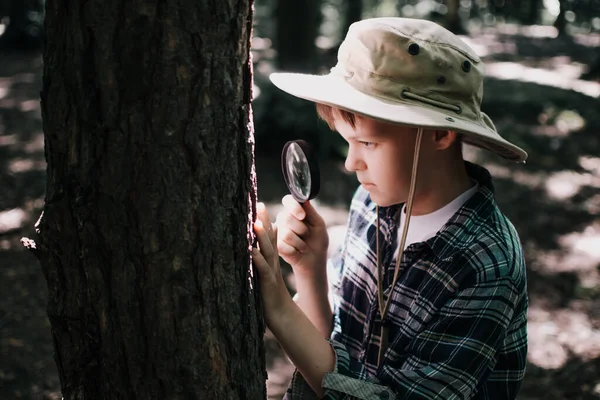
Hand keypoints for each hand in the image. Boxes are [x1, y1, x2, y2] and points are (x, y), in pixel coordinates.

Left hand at [252, 202, 292, 326]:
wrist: (283, 317)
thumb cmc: (270, 298)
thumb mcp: (265, 277)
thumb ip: (260, 263)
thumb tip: (252, 250)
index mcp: (270, 261)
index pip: (270, 237)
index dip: (265, 221)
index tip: (259, 205)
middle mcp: (272, 264)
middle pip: (270, 239)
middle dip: (264, 221)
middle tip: (259, 204)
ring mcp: (270, 273)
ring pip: (267, 251)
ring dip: (262, 236)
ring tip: (256, 222)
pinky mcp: (267, 284)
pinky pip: (262, 269)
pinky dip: (257, 259)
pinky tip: (251, 250)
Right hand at [275, 195, 328, 275]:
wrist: (315, 258)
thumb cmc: (317, 239)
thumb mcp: (318, 224)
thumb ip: (311, 212)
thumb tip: (304, 199)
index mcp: (293, 210)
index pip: (288, 200)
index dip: (294, 207)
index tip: (302, 216)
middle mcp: (282, 218)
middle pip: (286, 218)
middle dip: (301, 229)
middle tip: (307, 234)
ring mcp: (277, 232)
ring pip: (286, 234)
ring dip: (300, 242)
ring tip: (303, 244)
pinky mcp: (275, 245)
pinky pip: (283, 246)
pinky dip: (295, 250)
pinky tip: (297, 251)